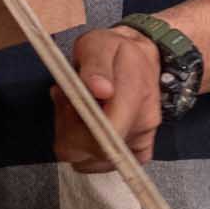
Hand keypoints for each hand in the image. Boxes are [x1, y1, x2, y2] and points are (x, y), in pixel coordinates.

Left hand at [52, 27, 161, 172]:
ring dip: (75, 139)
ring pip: (95, 161)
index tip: (66, 106)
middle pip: (94, 154)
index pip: (105, 138)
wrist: (140, 57)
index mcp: (134, 97)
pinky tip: (84, 125)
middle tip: (66, 104)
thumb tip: (100, 90)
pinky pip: (105, 164)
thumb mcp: (98, 44)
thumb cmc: (114, 49)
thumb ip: (96, 65)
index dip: (75, 131)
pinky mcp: (139, 149)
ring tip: (76, 110)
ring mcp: (142, 140)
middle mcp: (143, 125)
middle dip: (69, 133)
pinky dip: (88, 149)